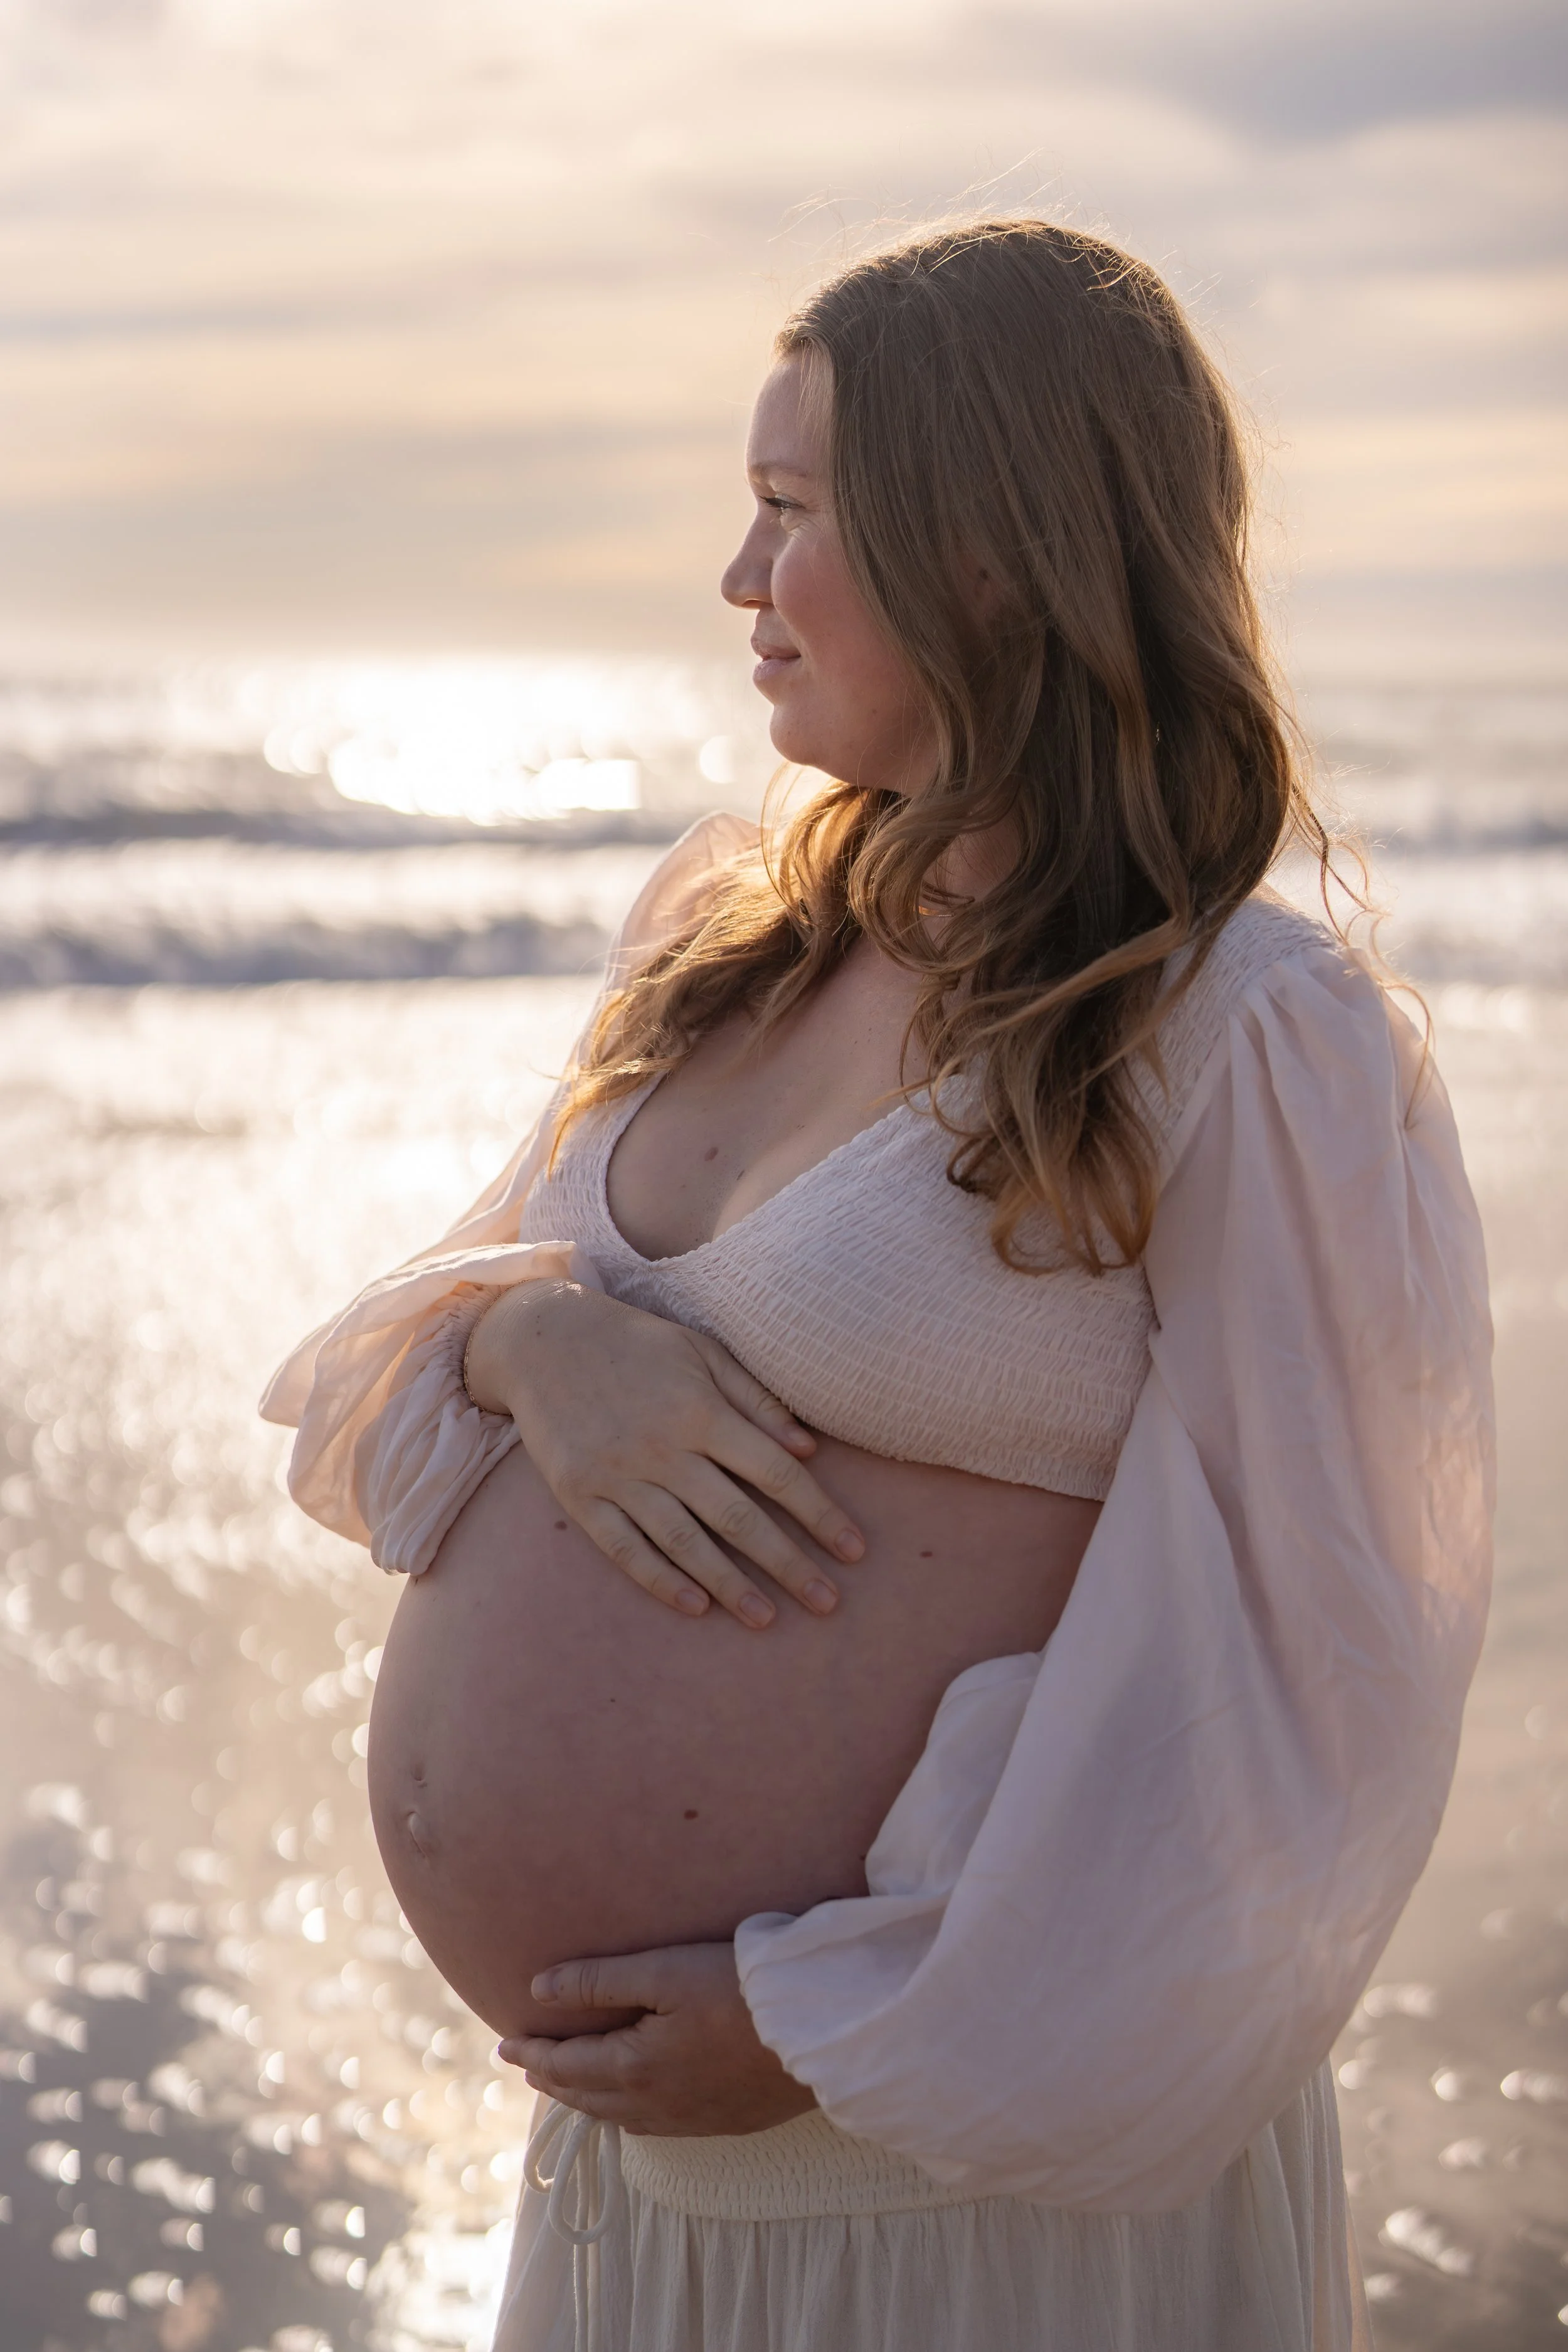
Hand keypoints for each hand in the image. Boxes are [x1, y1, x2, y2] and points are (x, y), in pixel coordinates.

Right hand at [463, 1279, 863, 1626]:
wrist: (542, 1339)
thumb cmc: (637, 1345)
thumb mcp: (702, 1353)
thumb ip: (756, 1400)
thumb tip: (810, 1449)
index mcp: (701, 1411)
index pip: (774, 1472)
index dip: (819, 1513)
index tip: (854, 1550)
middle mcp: (663, 1448)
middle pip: (737, 1517)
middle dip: (788, 1564)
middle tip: (828, 1603)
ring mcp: (618, 1476)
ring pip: (685, 1542)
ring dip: (730, 1584)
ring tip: (767, 1619)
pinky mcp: (579, 1495)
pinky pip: (625, 1548)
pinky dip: (660, 1580)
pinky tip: (694, 1607)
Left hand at [499, 1942, 816, 2136]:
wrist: (818, 2031)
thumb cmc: (741, 1989)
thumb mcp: (665, 1970)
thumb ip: (599, 1980)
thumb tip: (538, 1988)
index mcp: (634, 2068)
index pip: (566, 2064)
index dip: (531, 2053)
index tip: (504, 2043)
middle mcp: (655, 2105)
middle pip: (586, 2097)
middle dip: (552, 2079)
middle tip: (527, 2063)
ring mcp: (690, 2120)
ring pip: (618, 2116)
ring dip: (585, 2098)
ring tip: (568, 2083)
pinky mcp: (722, 2122)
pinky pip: (652, 2126)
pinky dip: (623, 2112)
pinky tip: (629, 2103)